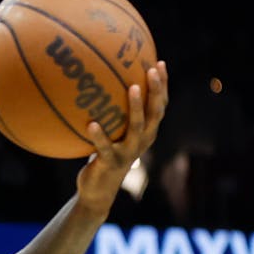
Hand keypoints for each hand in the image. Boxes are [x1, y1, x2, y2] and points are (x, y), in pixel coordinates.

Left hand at [76, 60, 168, 211]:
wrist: (98, 190)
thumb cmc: (103, 156)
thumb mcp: (112, 134)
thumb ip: (111, 115)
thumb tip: (97, 85)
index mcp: (146, 132)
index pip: (160, 105)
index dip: (162, 85)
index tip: (158, 63)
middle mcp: (143, 140)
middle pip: (155, 112)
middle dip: (155, 90)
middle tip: (151, 70)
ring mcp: (129, 152)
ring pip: (137, 127)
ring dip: (135, 107)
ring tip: (131, 88)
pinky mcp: (111, 162)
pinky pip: (105, 147)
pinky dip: (99, 136)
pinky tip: (92, 123)